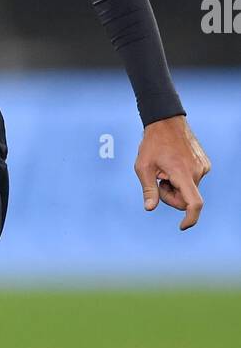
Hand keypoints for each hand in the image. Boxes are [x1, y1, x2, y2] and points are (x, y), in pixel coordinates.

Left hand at [134, 115, 210, 229]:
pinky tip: (173, 165)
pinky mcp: (204, 164)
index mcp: (183, 173)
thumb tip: (149, 208)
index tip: (183, 226)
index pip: (194, 203)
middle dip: (170, 197)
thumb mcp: (143, 167)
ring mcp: (203, 167)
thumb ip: (148, 189)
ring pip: (188, 190)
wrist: (166, 121)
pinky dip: (182, 179)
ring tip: (165, 170)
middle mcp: (198, 171)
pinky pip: (192, 180)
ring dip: (175, 186)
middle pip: (185, 199)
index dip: (190, 218)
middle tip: (158, 182)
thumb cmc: (152, 144)